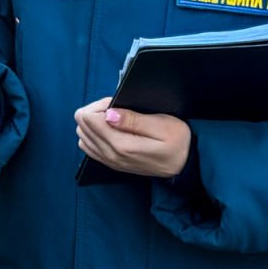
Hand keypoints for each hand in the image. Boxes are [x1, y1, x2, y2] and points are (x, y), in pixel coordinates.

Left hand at [74, 98, 190, 178]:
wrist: (184, 166)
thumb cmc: (178, 142)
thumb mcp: (163, 126)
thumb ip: (134, 120)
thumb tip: (108, 114)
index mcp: (122, 145)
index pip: (90, 118)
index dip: (101, 104)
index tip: (117, 102)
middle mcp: (110, 155)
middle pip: (82, 125)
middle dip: (96, 110)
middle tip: (117, 107)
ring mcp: (108, 160)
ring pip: (82, 134)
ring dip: (93, 121)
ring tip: (114, 117)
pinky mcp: (110, 162)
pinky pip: (87, 146)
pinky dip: (92, 133)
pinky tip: (108, 128)